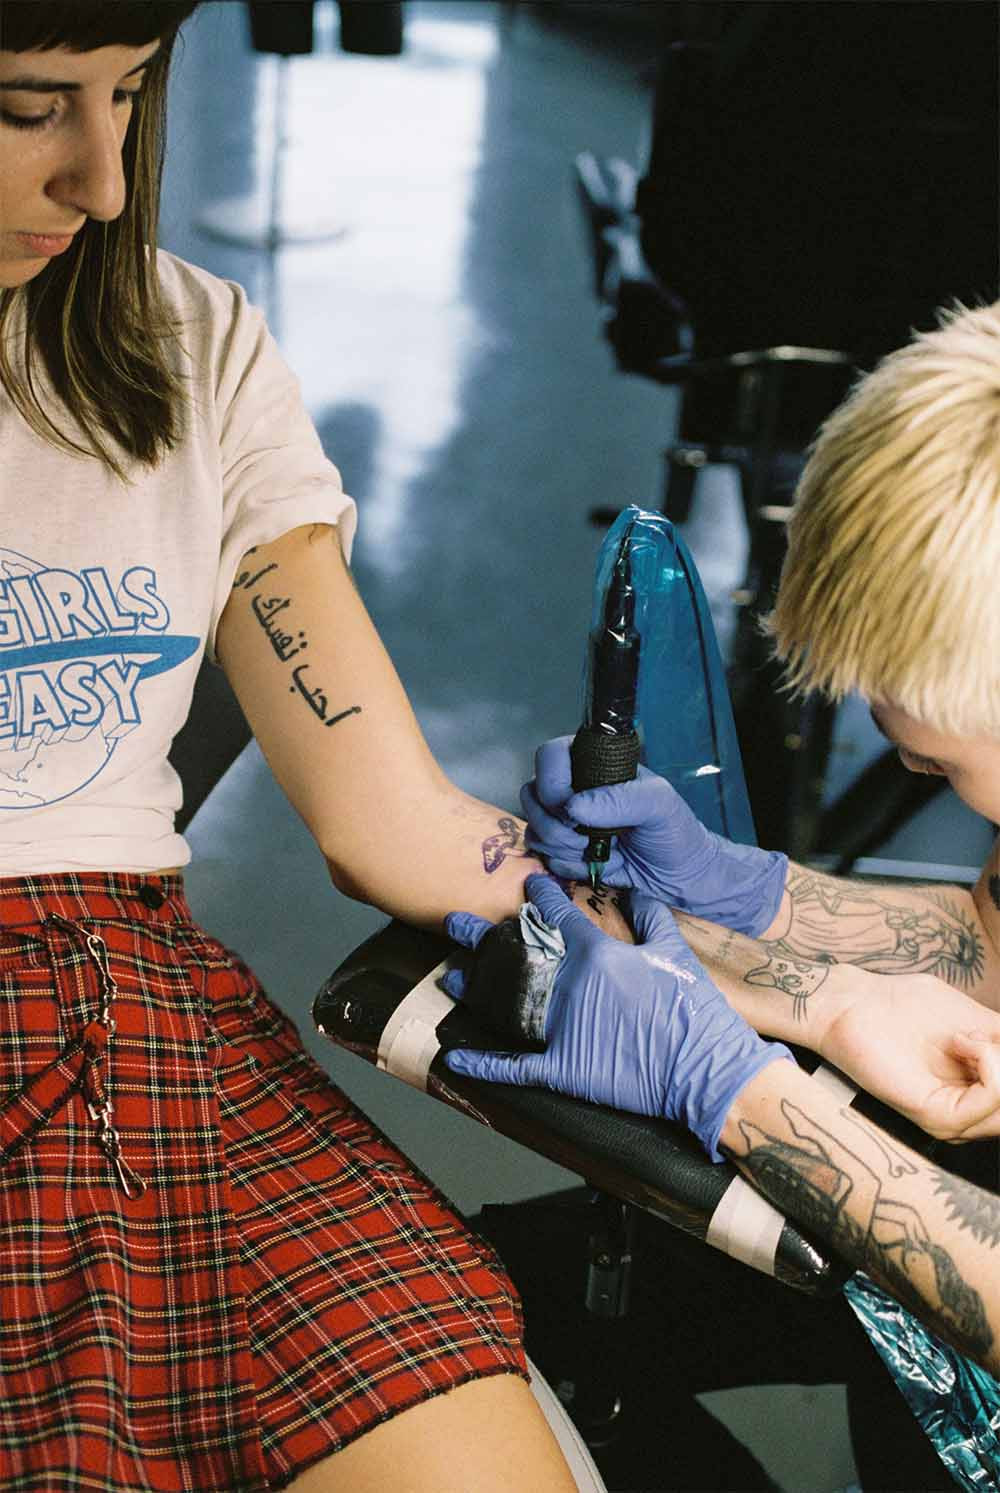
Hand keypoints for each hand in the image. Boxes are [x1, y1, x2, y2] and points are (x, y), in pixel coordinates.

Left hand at [442, 873, 793, 1160]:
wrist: (704, 1068)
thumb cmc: (693, 1009)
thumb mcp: (674, 952)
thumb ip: (650, 917)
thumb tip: (635, 892)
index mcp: (597, 954)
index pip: (559, 917)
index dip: (539, 897)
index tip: (525, 883)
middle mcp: (570, 986)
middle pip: (518, 955)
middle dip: (484, 937)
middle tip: (454, 922)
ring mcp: (562, 1027)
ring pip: (507, 1003)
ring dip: (478, 989)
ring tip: (452, 975)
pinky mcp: (563, 1067)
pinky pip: (514, 1066)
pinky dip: (483, 1065)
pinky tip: (454, 1059)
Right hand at [521, 736, 786, 937]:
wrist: (680, 877)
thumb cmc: (675, 832)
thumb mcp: (660, 805)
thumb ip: (622, 799)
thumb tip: (574, 805)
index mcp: (594, 764)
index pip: (550, 755)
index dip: (552, 782)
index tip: (573, 808)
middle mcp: (574, 787)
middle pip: (532, 794)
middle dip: (556, 824)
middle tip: (587, 836)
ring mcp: (566, 820)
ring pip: (534, 828)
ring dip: (563, 847)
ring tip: (597, 850)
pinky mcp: (564, 850)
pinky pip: (543, 856)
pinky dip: (568, 865)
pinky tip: (596, 864)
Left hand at [816, 972, 999, 1140]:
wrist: (852, 1002)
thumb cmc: (902, 1006)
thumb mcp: (976, 1020)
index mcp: (979, 1096)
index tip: (993, 1036)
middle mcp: (970, 1116)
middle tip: (980, 1034)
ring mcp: (953, 1121)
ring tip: (968, 1036)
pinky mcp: (934, 1116)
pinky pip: (990, 1103)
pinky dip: (992, 1064)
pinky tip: (964, 1043)